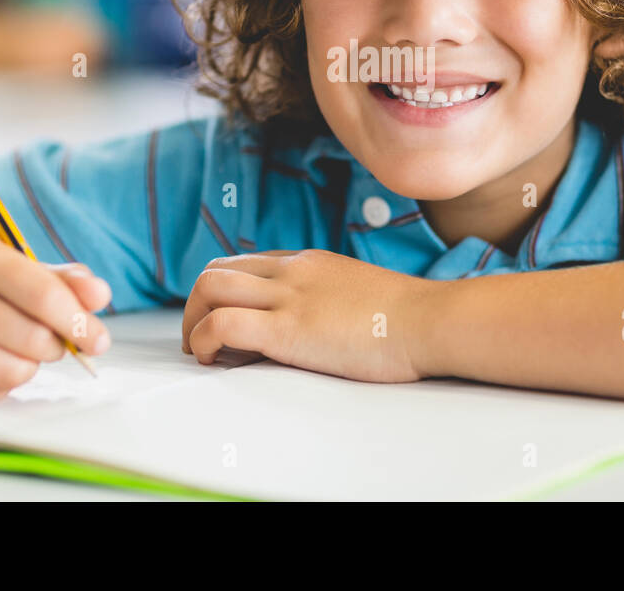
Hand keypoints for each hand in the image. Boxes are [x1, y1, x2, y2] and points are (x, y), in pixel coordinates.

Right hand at [0, 237, 112, 400]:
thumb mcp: (24, 270)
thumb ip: (68, 281)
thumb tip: (100, 295)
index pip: (43, 295)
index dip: (79, 322)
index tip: (100, 341)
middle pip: (32, 338)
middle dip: (55, 347)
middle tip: (50, 342)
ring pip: (11, 372)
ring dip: (29, 368)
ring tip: (16, 350)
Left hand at [180, 249, 439, 382]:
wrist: (431, 320)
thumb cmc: (409, 320)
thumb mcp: (361, 296)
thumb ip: (332, 301)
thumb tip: (320, 327)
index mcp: (310, 263)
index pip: (247, 264)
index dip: (228, 296)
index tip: (232, 329)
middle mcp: (292, 271)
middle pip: (216, 269)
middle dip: (196, 306)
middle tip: (204, 343)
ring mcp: (289, 296)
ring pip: (208, 286)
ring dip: (192, 322)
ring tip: (203, 354)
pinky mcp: (288, 328)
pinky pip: (221, 322)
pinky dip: (204, 340)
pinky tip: (214, 360)